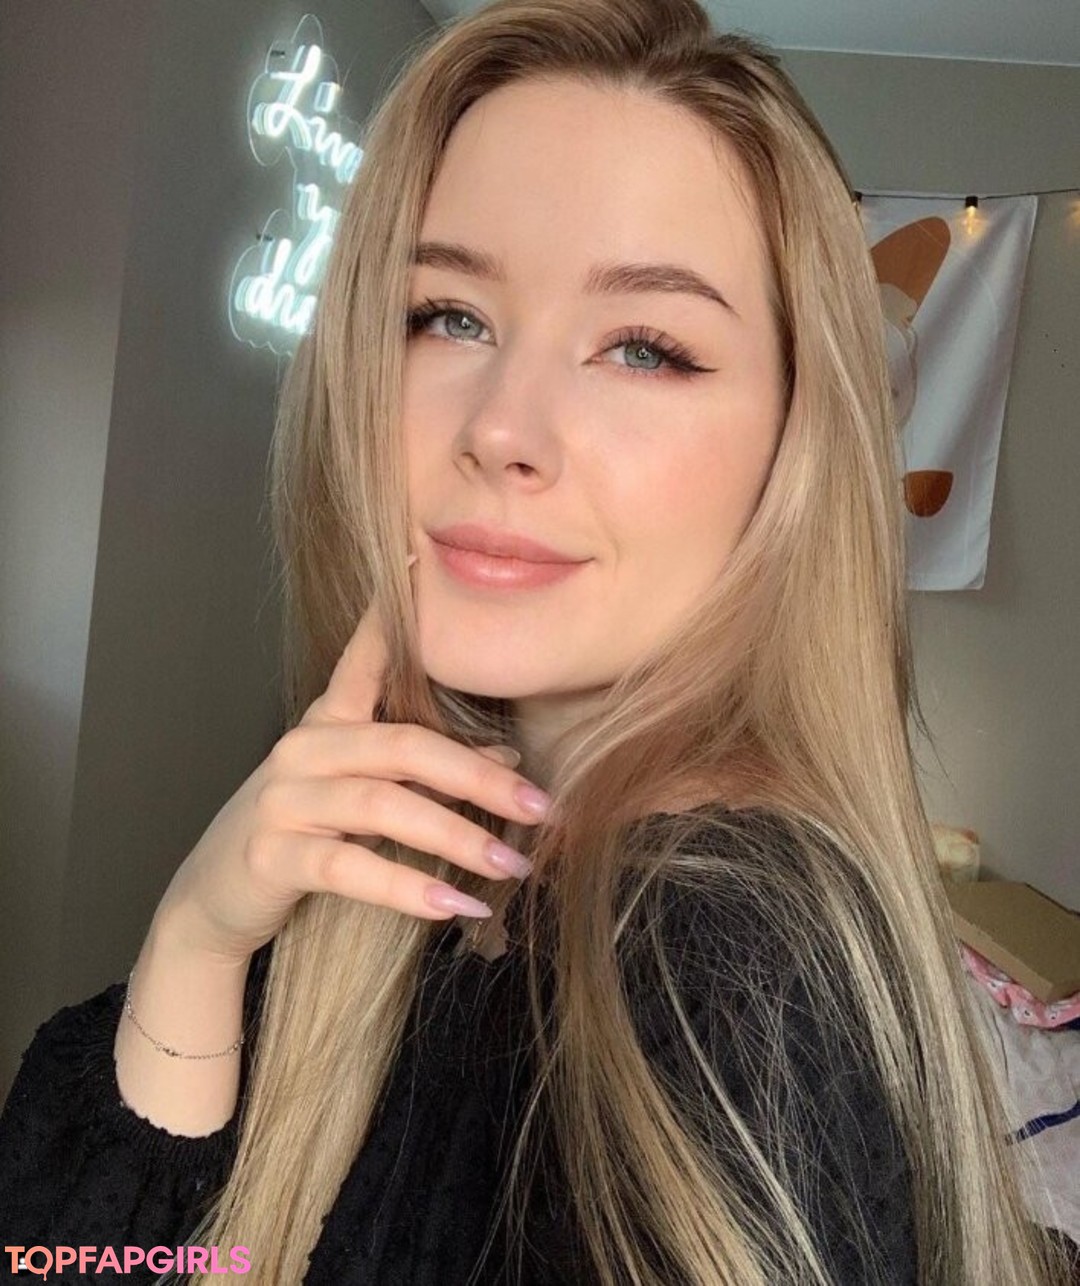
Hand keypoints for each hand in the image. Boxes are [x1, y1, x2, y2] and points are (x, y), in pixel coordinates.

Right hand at [154, 591, 549, 963]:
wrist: (217, 899)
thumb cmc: (304, 835)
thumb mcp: (363, 797)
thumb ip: (425, 774)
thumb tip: (507, 763)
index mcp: (328, 723)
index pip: (363, 659)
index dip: (389, 618)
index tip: (419, 562)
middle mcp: (303, 749)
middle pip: (403, 746)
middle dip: (479, 779)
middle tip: (540, 808)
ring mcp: (282, 799)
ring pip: (382, 806)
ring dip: (457, 838)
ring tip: (512, 866)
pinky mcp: (271, 855)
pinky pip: (350, 868)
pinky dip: (409, 888)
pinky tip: (456, 905)